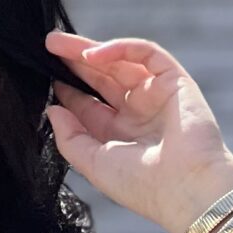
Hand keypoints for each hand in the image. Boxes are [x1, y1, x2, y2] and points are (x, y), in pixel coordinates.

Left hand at [43, 30, 232, 232]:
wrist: (186, 188)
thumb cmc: (142, 186)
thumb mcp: (94, 164)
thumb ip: (70, 139)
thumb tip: (52, 110)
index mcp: (121, 136)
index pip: (90, 105)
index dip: (68, 89)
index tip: (45, 78)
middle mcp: (139, 114)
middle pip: (102, 78)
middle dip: (75, 62)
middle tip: (49, 46)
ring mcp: (157, 96)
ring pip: (121, 61)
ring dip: (90, 50)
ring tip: (58, 44)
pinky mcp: (175, 81)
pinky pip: (146, 54)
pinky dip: (121, 48)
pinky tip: (93, 55)